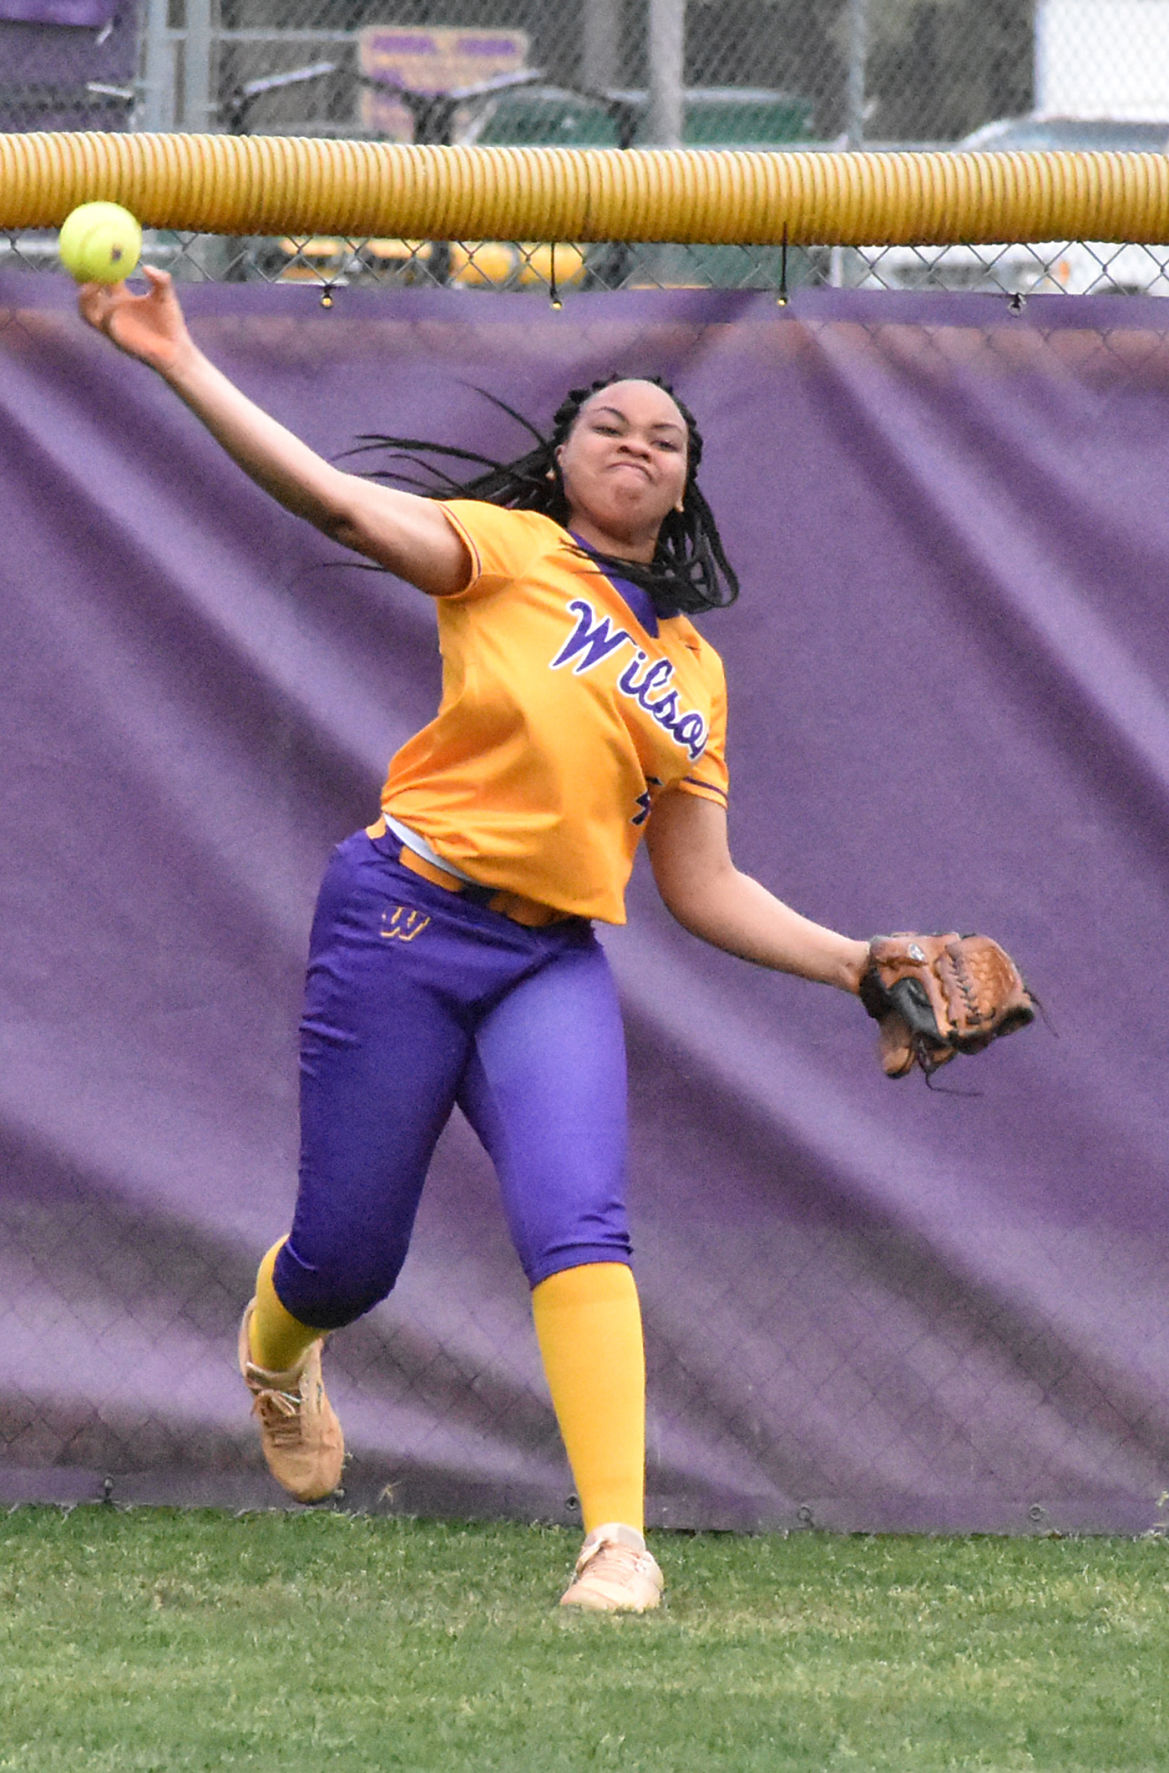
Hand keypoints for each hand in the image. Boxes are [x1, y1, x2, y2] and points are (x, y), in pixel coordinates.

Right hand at [77, 265, 191, 376]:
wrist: (175, 349)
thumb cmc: (170, 323)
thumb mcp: (165, 296)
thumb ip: (161, 279)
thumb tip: (146, 267)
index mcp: (123, 298)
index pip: (105, 279)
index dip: (98, 267)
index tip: (96, 252)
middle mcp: (113, 310)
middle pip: (89, 294)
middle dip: (82, 281)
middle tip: (83, 268)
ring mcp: (113, 324)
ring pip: (87, 311)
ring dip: (85, 299)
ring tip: (90, 285)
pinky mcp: (116, 338)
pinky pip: (105, 325)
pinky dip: (106, 315)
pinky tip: (111, 307)